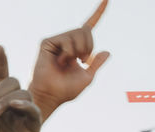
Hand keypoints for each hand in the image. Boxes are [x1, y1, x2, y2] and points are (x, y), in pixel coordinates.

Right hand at [29, 0, 109, 120]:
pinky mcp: (47, 43)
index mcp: (76, 47)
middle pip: (86, 31)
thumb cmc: (66, 90)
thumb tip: (106, 52)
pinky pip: (66, 40)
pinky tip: (59, 62)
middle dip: (88, 46)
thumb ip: (97, 64)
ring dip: (78, 50)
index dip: (99, 12)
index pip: (89, 26)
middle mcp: (66, 42)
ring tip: (68, 63)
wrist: (51, 96)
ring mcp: (56, 42)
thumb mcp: (87, 77)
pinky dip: (68, 52)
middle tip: (81, 61)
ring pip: (78, 33)